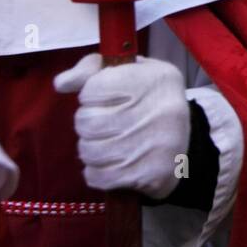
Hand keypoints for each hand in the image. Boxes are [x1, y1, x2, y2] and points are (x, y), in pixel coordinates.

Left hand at [54, 54, 189, 198]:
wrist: (186, 141)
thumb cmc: (150, 100)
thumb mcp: (130, 72)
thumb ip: (92, 69)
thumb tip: (61, 83)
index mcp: (153, 79)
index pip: (92, 90)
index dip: (91, 96)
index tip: (106, 98)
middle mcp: (158, 111)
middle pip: (86, 122)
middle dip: (88, 123)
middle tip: (105, 124)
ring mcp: (155, 146)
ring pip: (89, 151)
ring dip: (91, 148)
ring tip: (108, 142)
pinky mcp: (150, 175)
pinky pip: (98, 177)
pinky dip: (97, 172)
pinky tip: (111, 163)